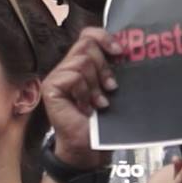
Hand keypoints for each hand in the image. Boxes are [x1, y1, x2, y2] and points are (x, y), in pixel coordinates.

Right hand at [40, 28, 122, 168]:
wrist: (89, 148)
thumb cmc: (102, 122)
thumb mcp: (111, 88)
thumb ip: (114, 68)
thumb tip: (130, 49)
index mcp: (82, 63)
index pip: (88, 35)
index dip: (104, 37)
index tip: (120, 52)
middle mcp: (67, 66)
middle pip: (87, 44)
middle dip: (104, 66)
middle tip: (110, 88)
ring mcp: (57, 76)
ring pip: (82, 61)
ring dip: (96, 84)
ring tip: (98, 102)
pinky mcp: (51, 87)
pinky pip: (73, 76)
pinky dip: (85, 92)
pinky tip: (87, 107)